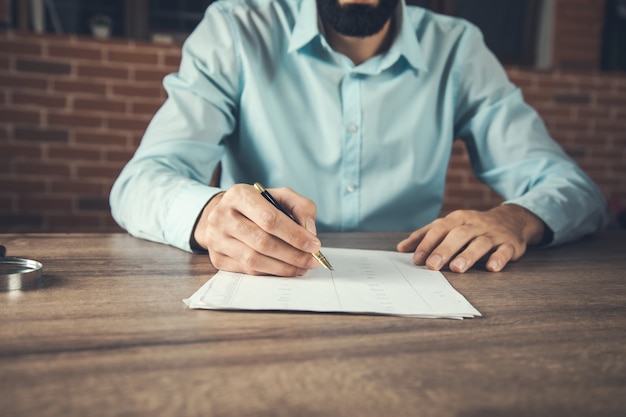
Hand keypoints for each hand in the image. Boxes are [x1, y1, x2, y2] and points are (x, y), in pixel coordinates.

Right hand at [193, 184, 321, 275]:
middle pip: (263, 242)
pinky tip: (283, 269)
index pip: (270, 219)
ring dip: (283, 267)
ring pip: (254, 260)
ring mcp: (216, 238)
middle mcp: (222, 216)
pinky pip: (247, 270)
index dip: (295, 235)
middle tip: (311, 261)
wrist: (225, 214)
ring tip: (301, 268)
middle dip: (292, 255)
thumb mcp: (280, 196)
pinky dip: (269, 272)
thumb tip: (309, 233)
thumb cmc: (258, 205)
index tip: (314, 245)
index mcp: (239, 195)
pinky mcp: (216, 258)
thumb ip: (301, 207)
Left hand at [396, 204, 544, 272]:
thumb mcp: (450, 225)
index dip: (427, 243)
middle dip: (444, 250)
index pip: (440, 228)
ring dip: (468, 255)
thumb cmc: (473, 225)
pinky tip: (491, 267)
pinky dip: (498, 259)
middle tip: (432, 266)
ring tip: (457, 268)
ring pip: (480, 242)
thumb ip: (426, 235)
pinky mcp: (510, 244)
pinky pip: (504, 251)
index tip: (417, 259)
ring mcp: (493, 234)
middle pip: (458, 235)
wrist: (511, 219)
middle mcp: (475, 224)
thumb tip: (402, 248)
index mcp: (458, 218)